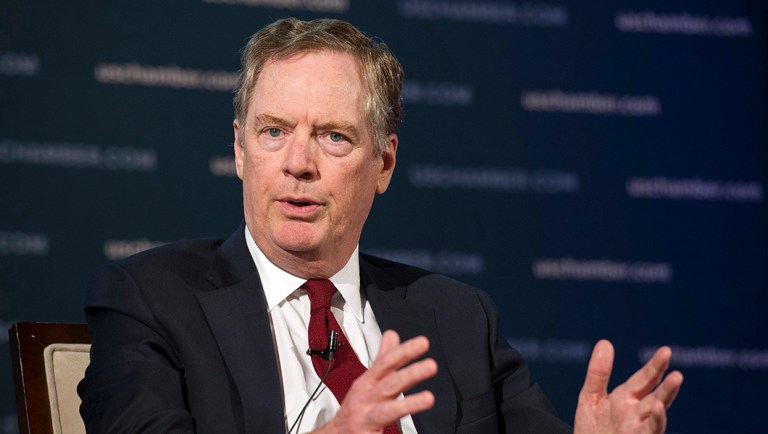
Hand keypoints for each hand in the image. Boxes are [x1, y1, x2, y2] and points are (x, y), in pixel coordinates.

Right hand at [314, 330, 436, 433]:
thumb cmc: (356, 406)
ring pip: (388, 411)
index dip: (404, 352)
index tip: (422, 343)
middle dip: (410, 374)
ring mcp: (367, 419)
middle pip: (389, 384)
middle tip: (431, 365)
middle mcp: (367, 399)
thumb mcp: (367, 380)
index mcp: (367, 382)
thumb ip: (383, 357)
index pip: (386, 362)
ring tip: (429, 399)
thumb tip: (392, 335)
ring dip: (409, 404)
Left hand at [574, 340, 682, 433]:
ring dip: (664, 407)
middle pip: (655, 397)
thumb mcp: (591, 397)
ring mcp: (638, 430)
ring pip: (657, 418)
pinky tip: (658, 410)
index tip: (666, 351)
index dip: (655, 366)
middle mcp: (636, 413)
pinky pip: (649, 433)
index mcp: (627, 398)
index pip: (644, 379)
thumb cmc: (592, 428)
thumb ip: (598, 372)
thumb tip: (605, 342)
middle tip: (677, 375)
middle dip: (667, 387)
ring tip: (673, 395)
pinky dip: (655, 422)